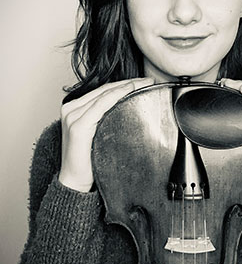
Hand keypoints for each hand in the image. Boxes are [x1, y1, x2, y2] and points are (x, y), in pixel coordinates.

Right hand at [59, 77, 153, 191]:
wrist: (75, 183)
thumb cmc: (89, 161)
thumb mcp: (97, 135)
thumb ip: (106, 120)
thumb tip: (130, 110)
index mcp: (74, 109)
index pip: (102, 91)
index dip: (123, 84)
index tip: (143, 81)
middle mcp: (70, 109)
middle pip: (104, 90)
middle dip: (128, 83)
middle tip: (149, 80)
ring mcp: (72, 116)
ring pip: (104, 94)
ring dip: (127, 86)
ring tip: (145, 84)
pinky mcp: (78, 125)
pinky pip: (101, 105)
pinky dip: (117, 96)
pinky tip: (131, 91)